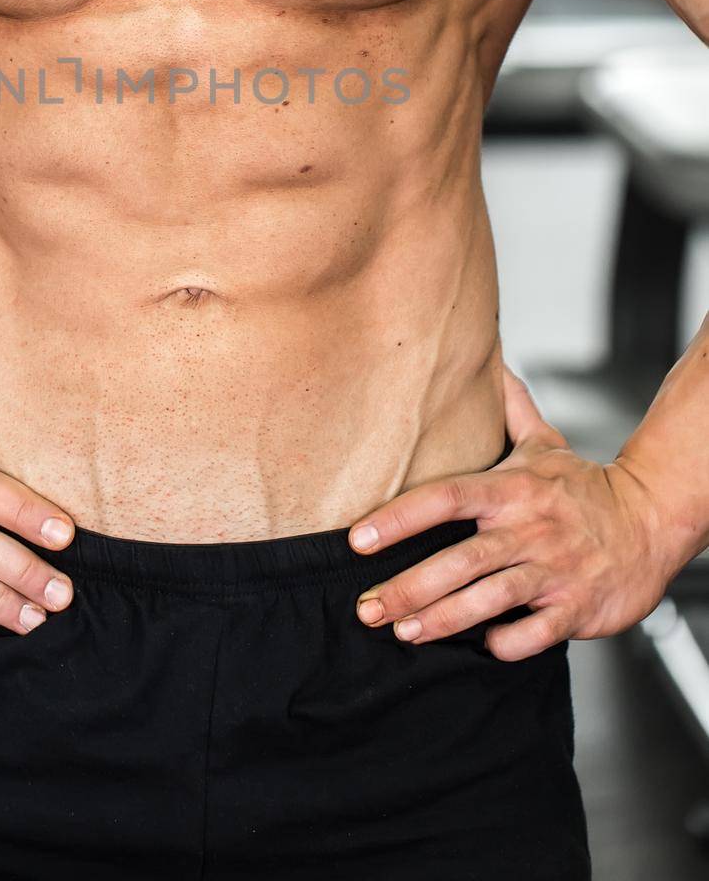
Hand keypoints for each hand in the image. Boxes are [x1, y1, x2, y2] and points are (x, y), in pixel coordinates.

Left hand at [348, 367, 676, 659]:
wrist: (652, 522)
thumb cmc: (587, 489)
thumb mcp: (546, 444)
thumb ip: (511, 408)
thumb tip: (490, 363)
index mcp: (512, 490)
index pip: (445, 498)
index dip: (400, 518)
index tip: (359, 539)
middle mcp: (528, 529)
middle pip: (460, 560)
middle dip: (409, 587)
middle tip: (366, 609)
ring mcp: (553, 570)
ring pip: (490, 599)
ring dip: (443, 620)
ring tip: (404, 632)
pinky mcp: (576, 608)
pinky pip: (536, 633)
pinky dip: (508, 642)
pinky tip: (484, 646)